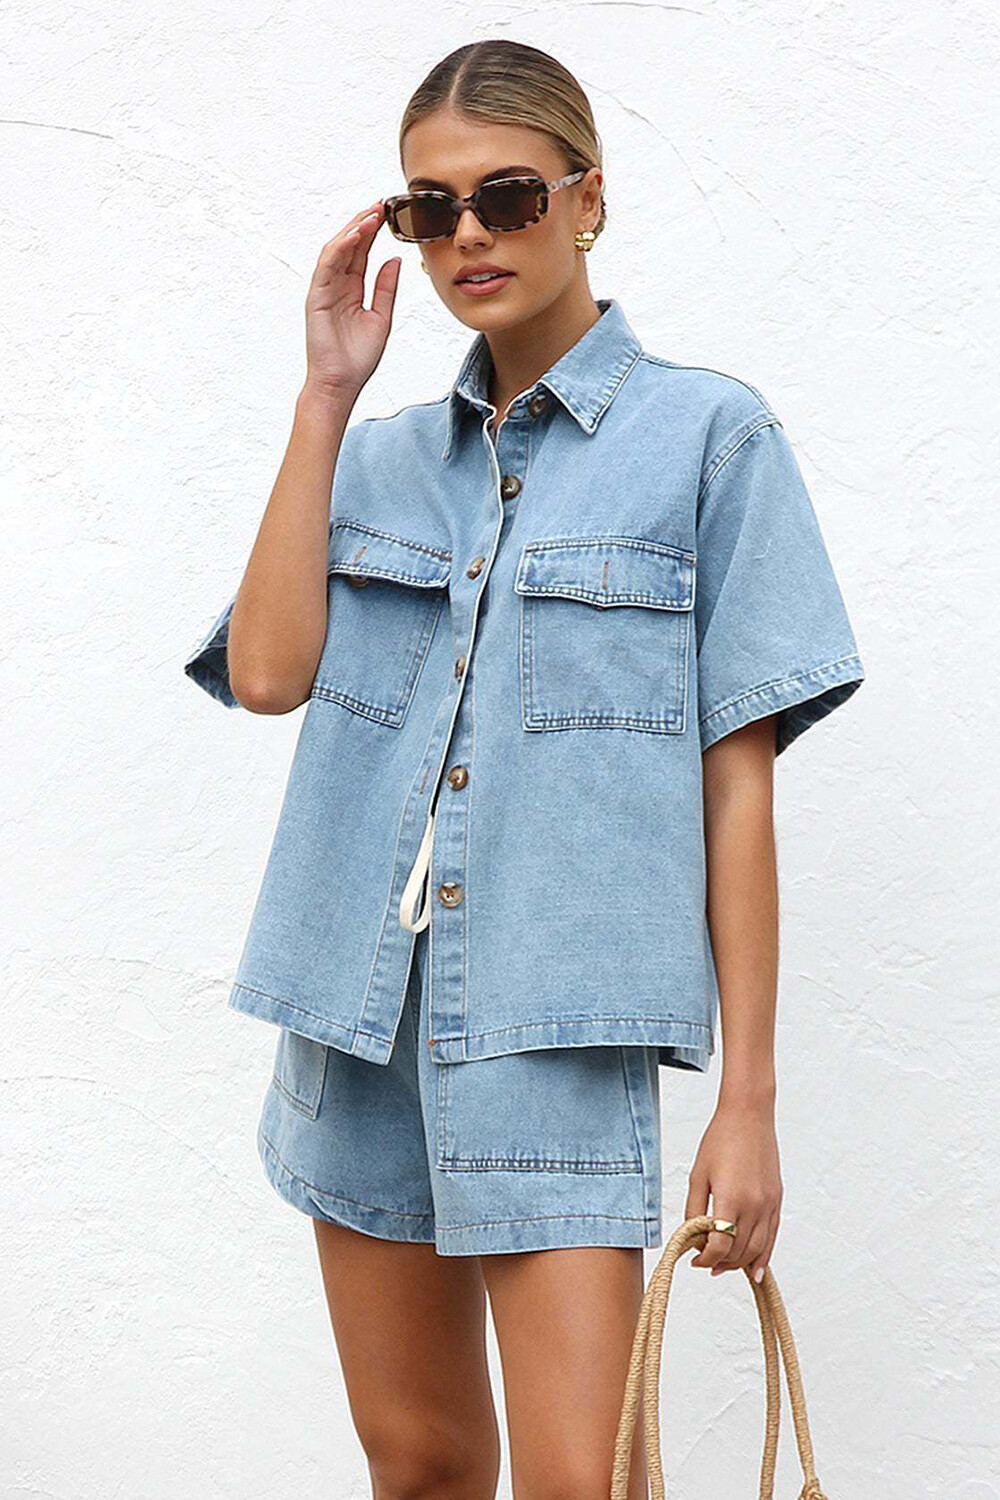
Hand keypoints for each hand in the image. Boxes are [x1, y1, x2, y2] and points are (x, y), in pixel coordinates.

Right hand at [301, 200, 400, 399]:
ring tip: (371, 215)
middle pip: (349, 246)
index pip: (362, 253)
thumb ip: (386, 288)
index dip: (373, 232)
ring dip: (353, 230)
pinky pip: (327, 266)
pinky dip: (340, 248)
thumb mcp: (382, 318)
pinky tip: (355, 235)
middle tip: (381, 204)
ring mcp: (325, 289)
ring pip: (336, 250)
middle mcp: (337, 285)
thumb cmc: (358, 358)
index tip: (388, 213)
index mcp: (353, 289)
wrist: (342, 383)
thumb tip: (394, 260)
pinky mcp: (316, 296)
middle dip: (363, 223)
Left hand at [683, 1097, 782, 1282]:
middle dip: (720, 1262)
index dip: (705, 1258)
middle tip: (704, 1263)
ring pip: (758, 1249)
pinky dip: (763, 1256)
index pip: (720, 1245)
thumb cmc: (719, 1140)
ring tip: (723, 1266)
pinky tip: (755, 1269)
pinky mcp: (777, 1200)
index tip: (694, 1260)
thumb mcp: (698, 1175)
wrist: (748, 1116)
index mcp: (732, 1199)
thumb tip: (694, 1237)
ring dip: (740, 1263)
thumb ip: (694, 1209)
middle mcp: (755, 1205)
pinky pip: (772, 1237)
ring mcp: (769, 1204)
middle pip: (739, 1251)